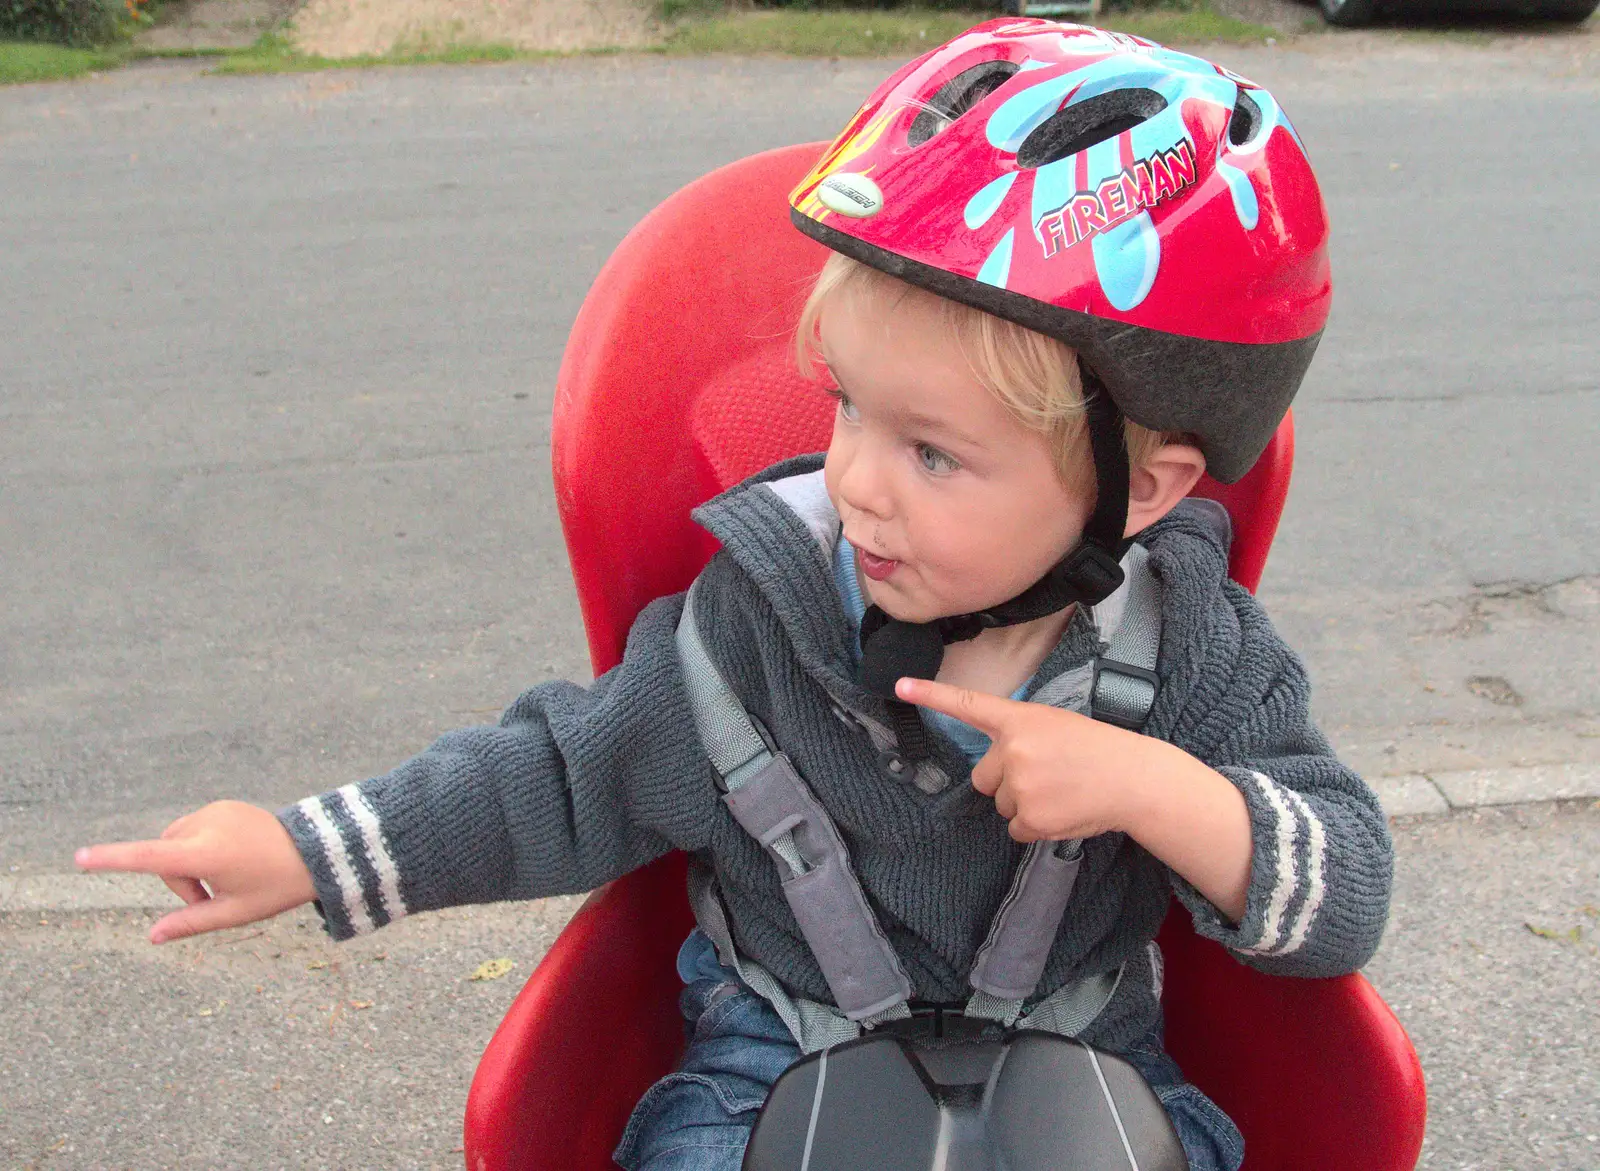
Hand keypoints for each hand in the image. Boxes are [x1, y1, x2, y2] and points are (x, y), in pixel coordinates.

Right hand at [76, 801, 316, 943]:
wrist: (316, 850)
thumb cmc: (276, 886)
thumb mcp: (234, 913)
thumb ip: (190, 923)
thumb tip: (152, 937)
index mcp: (206, 853)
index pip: (149, 857)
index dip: (112, 859)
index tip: (79, 857)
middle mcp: (206, 824)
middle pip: (163, 856)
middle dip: (178, 881)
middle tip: (212, 897)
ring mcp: (215, 810)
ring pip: (175, 842)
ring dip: (187, 864)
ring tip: (224, 877)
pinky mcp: (223, 805)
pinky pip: (193, 829)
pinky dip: (199, 847)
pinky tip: (231, 857)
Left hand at [896, 677, 1160, 841]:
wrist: (1134, 779)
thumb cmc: (1098, 750)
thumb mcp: (1055, 726)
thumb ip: (1020, 739)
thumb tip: (1001, 770)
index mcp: (1019, 719)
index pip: (967, 704)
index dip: (930, 694)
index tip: (899, 685)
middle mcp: (1012, 749)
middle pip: (983, 777)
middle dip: (1006, 781)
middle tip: (1047, 776)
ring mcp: (1019, 784)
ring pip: (1001, 804)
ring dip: (1024, 803)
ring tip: (1061, 792)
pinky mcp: (1029, 817)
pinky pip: (1016, 829)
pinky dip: (1036, 826)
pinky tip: (1063, 811)